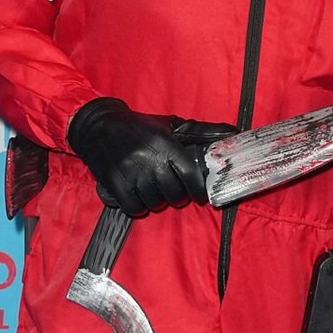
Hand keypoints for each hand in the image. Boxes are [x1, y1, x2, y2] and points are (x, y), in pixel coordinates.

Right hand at [69, 99, 227, 214]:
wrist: (99, 126)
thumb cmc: (140, 126)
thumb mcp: (171, 125)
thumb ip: (202, 132)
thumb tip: (233, 132)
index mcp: (166, 145)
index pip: (190, 176)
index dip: (197, 190)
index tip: (198, 194)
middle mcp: (149, 160)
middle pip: (174, 194)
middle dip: (177, 196)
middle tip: (174, 190)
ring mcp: (131, 173)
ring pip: (155, 203)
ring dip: (158, 201)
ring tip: (155, 191)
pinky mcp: (114, 183)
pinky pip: (134, 208)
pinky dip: (139, 207)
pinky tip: (140, 197)